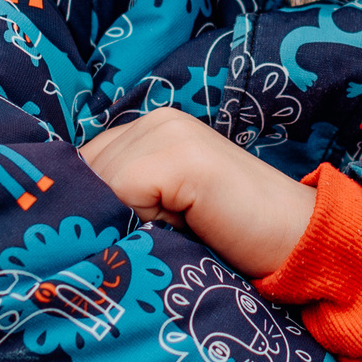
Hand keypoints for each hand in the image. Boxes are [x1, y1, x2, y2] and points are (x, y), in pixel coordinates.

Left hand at [77, 107, 317, 278]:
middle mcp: (155, 119)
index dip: (87, 206)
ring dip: (118, 222)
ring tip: (167, 236)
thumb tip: (60, 218)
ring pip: (96, 186)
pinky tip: (176, 231)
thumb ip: (123, 199)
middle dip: (96, 215)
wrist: (300, 241)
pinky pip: (120, 194)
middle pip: (81, 173)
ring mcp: (169, 131)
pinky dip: (136, 223)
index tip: (108, 237)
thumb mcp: (164, 213)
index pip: (80, 165)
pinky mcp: (181, 156)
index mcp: (149, 127)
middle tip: (141, 242)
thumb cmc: (232, 240)